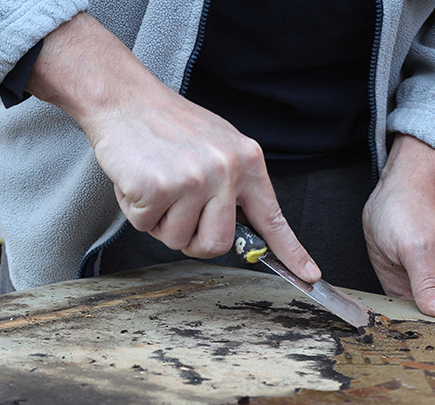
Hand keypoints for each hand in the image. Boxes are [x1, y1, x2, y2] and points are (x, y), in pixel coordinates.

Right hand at [26, 12, 319, 282]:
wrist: (125, 99)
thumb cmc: (168, 125)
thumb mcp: (218, 146)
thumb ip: (234, 186)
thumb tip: (243, 231)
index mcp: (246, 161)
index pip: (272, 218)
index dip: (291, 252)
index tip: (309, 275)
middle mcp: (225, 171)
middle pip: (217, 245)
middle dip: (192, 239)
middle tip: (176, 211)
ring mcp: (193, 180)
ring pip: (177, 239)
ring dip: (159, 222)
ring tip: (156, 183)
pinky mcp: (158, 187)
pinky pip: (146, 226)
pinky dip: (135, 210)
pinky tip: (137, 179)